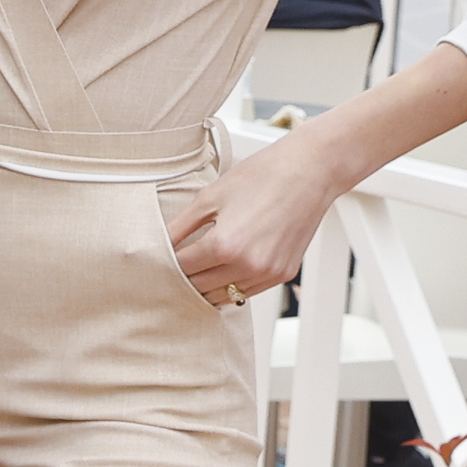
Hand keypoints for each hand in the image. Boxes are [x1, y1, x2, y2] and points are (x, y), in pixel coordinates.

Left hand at [168, 134, 346, 307]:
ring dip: (206, 288)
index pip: (181, 269)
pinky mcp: (283, 274)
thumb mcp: (210, 197)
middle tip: (170, 271)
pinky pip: (247, 291)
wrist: (311, 171)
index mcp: (225, 245)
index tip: (155, 263)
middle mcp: (248, 265)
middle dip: (182, 279)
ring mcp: (268, 273)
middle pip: (199, 287)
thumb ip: (180, 226)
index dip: (165, 265)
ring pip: (224, 296)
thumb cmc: (262, 176)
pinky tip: (222, 272)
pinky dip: (231, 285)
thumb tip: (158, 245)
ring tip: (195, 274)